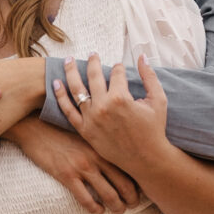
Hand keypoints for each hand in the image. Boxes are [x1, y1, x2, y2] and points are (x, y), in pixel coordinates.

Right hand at [7, 115, 140, 213]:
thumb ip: (102, 142)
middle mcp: (97, 157)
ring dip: (116, 207)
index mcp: (104, 146)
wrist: (36, 126)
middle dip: (132, 199)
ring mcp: (82, 167)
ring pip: (108, 195)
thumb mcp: (87, 133)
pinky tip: (97, 210)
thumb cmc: (62, 128)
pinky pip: (85, 198)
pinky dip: (94, 208)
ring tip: (118, 211)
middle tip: (133, 206)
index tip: (142, 191)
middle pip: (124, 184)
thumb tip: (118, 153)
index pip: (129, 168)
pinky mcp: (66, 175)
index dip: (138, 182)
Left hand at [53, 53, 170, 176]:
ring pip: (76, 90)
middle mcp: (103, 106)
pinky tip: (56, 83)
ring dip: (70, 72)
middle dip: (92, 62)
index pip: (116, 73)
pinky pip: (68, 111)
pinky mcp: (85, 130)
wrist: (146, 159)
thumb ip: (150, 76)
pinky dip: (60, 96)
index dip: (118, 68)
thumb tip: (142, 56)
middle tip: (92, 54)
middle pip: (93, 76)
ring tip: (68, 60)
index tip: (118, 67)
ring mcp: (91, 119)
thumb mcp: (158, 100)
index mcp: (121, 98)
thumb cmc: (154, 129)